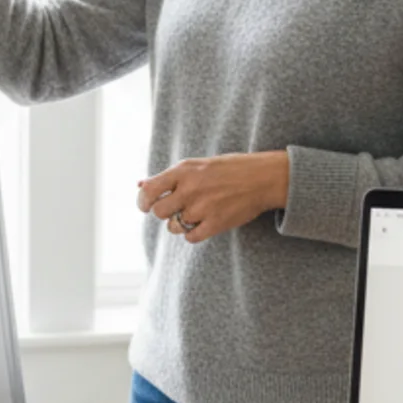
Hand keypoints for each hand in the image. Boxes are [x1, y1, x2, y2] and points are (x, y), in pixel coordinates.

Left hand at [136, 152, 290, 244]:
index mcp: (183, 171)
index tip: (147, 205)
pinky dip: (193, 233)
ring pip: (173, 227)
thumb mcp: (196, 165)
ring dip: (179, 223)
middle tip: (174, 209)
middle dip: (164, 212)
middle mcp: (190, 189)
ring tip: (194, 213)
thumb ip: (168, 177)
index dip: (143, 201)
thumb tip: (140, 185)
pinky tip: (202, 223)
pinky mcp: (215, 224)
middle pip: (158, 212)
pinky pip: (190, 238)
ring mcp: (203, 208)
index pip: (149, 191)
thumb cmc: (228, 169)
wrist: (262, 178)